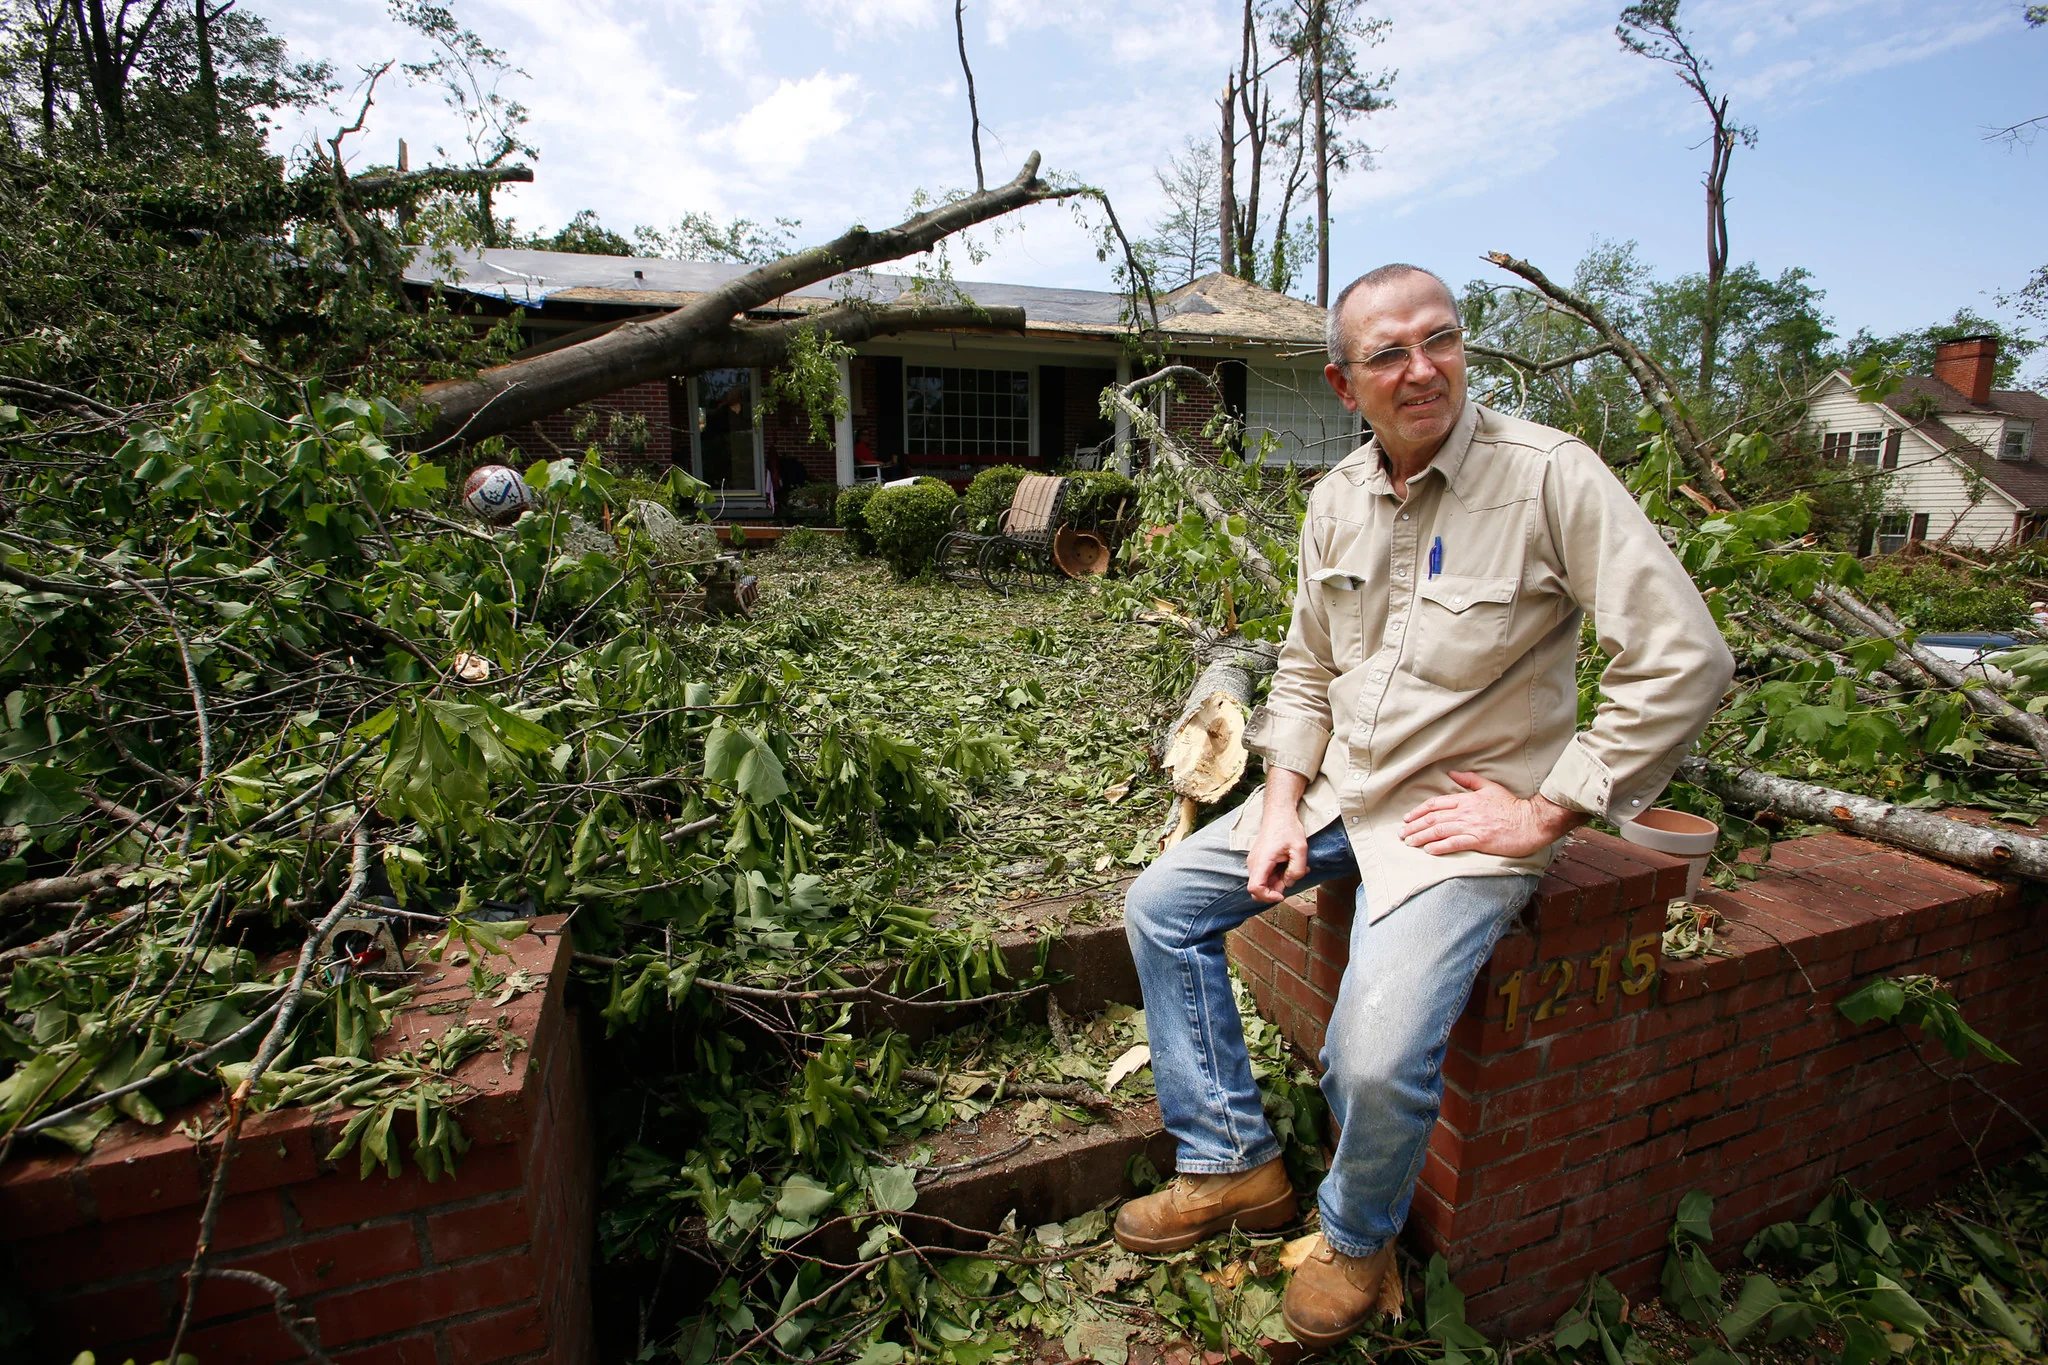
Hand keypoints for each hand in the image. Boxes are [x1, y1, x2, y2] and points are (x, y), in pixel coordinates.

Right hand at [1246, 809, 1309, 903]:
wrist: (1279, 813)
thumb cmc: (1288, 828)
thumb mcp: (1300, 849)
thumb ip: (1297, 870)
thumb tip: (1289, 883)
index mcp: (1262, 861)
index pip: (1255, 888)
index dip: (1268, 897)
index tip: (1282, 894)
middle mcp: (1254, 863)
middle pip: (1259, 889)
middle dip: (1276, 890)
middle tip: (1291, 877)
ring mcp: (1255, 862)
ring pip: (1264, 882)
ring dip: (1279, 881)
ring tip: (1294, 868)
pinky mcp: (1259, 861)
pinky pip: (1266, 875)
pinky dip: (1278, 875)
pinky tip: (1289, 865)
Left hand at [1399, 771, 1582, 857]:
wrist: (1530, 821)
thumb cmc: (1512, 806)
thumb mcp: (1490, 787)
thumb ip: (1470, 780)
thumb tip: (1452, 772)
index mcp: (1467, 800)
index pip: (1436, 804)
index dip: (1419, 811)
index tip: (1407, 818)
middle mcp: (1465, 812)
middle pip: (1433, 818)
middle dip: (1414, 826)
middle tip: (1401, 833)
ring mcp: (1472, 826)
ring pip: (1440, 830)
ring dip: (1421, 837)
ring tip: (1409, 842)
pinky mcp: (1480, 840)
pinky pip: (1455, 843)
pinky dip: (1439, 846)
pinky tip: (1428, 850)